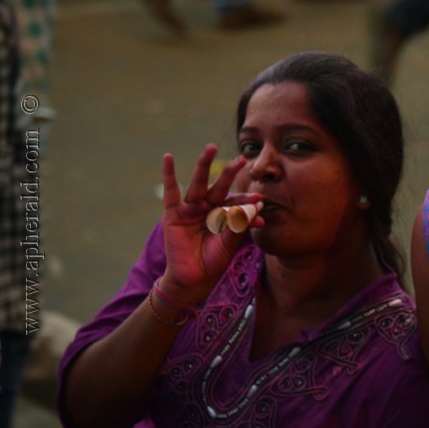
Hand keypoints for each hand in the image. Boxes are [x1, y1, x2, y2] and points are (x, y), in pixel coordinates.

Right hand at [158, 144, 261, 305]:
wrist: (194, 279)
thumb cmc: (214, 261)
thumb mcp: (230, 242)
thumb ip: (239, 225)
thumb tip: (256, 209)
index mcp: (224, 214)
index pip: (236, 202)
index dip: (247, 201)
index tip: (259, 198)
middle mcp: (208, 208)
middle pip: (220, 187)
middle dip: (230, 173)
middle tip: (243, 160)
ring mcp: (191, 209)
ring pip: (198, 184)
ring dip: (204, 165)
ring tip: (211, 148)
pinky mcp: (173, 213)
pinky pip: (171, 191)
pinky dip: (169, 174)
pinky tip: (168, 158)